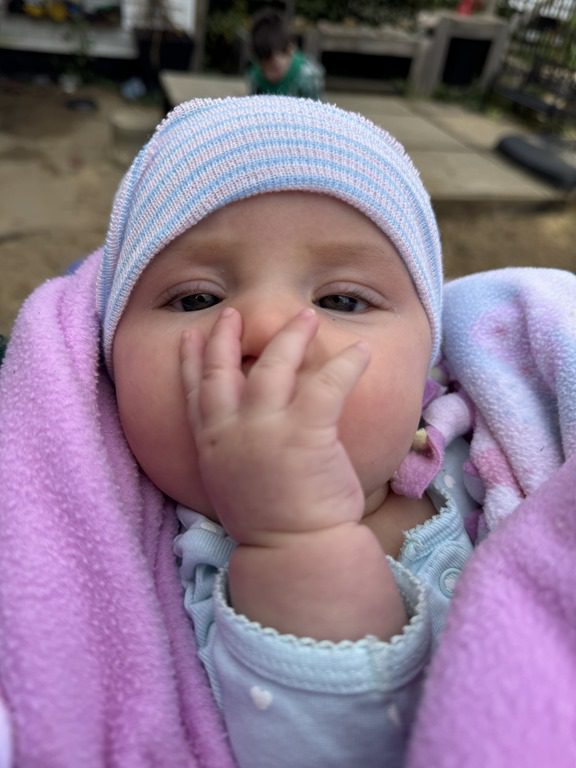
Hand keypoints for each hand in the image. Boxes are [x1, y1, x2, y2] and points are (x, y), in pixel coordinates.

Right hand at [180, 307, 370, 545]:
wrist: (294, 553)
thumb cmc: (272, 527)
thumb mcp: (234, 486)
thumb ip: (234, 453)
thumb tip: (249, 432)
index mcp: (212, 447)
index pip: (195, 393)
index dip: (192, 361)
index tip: (192, 335)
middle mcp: (231, 432)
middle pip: (222, 370)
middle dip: (225, 337)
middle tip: (232, 313)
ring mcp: (264, 430)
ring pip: (273, 365)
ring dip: (289, 336)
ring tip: (305, 316)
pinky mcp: (303, 432)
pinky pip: (326, 384)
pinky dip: (346, 364)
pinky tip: (361, 350)